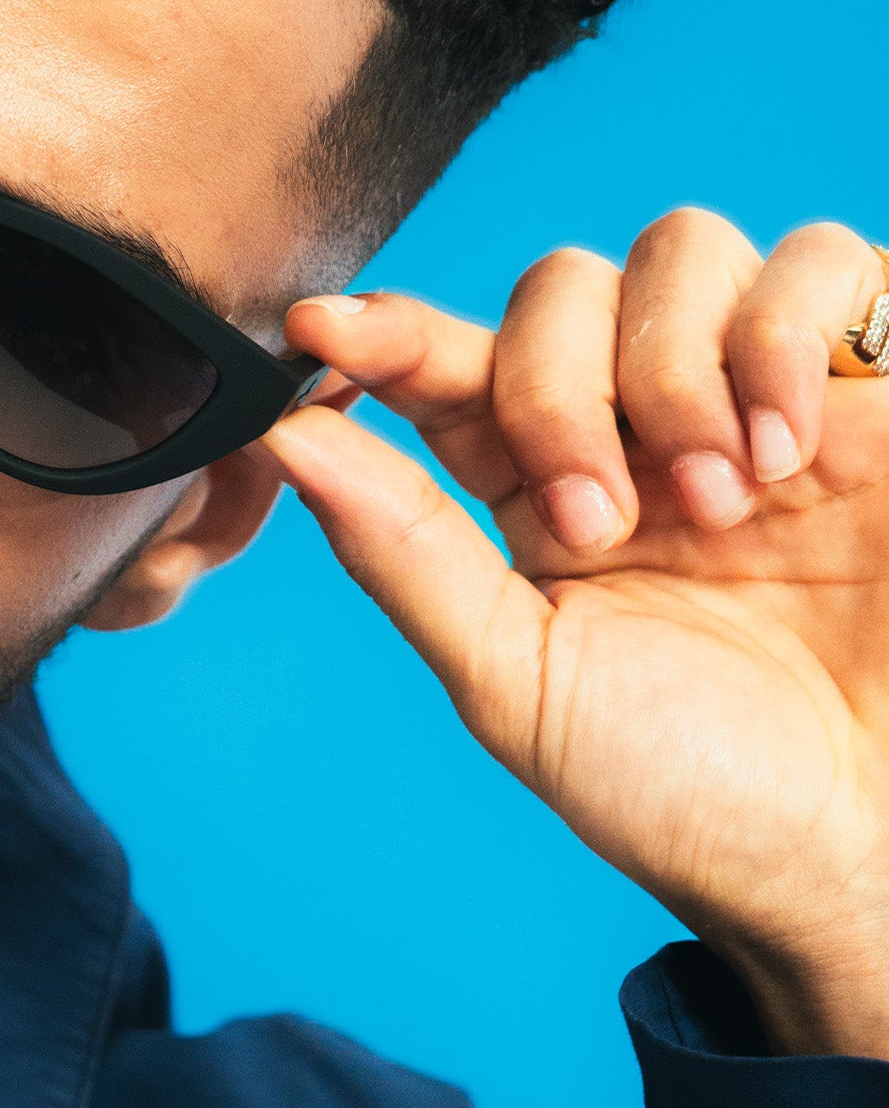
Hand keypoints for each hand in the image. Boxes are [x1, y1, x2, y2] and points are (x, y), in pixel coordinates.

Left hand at [269, 210, 888, 1056]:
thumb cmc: (695, 794)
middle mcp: (639, 423)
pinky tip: (790, 449)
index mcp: (538, 486)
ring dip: (672, 367)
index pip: (448, 363)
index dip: (382, 332)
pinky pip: (825, 260)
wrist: (870, 859)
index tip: (318, 327)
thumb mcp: (521, 683)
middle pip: (556, 287)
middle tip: (605, 521)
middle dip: (557, 389)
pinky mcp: (875, 388)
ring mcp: (756, 395)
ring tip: (723, 499)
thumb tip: (278, 439)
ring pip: (678, 249)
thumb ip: (402, 552)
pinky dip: (783, 332)